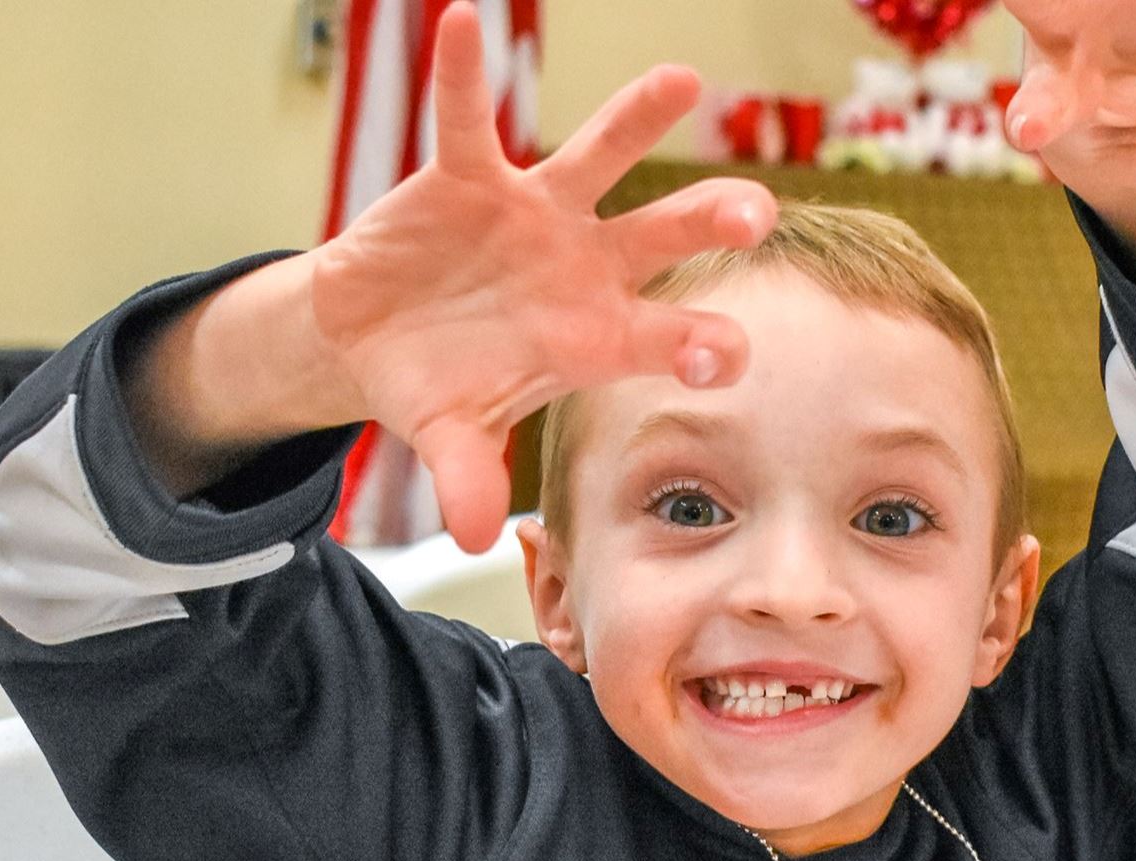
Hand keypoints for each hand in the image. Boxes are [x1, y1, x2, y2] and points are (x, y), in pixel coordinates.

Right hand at [308, 2, 775, 549]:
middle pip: (659, 238)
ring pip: (598, 159)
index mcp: (594, 337)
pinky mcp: (471, 177)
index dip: (695, 342)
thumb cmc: (437, 386)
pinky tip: (464, 21)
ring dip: (636, 120)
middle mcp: (584, 265)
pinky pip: (469, 119)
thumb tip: (477, 535)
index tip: (729, 350)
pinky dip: (465, 73)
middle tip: (760, 209)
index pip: (661, 338)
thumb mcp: (449, 435)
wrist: (375, 336)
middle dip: (705, 223)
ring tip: (683, 80)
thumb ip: (468, 476)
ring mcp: (536, 215)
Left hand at [998, 0, 1135, 242]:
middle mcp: (1052, 37)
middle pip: (1034, 10)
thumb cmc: (1131, 137)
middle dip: (1039, 5)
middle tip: (1046, 5)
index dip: (1040, 116)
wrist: (1103, 92)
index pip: (1047, 108)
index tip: (1030, 131)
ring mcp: (1072, 0)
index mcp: (1065, 100)